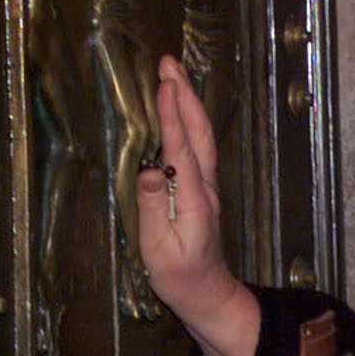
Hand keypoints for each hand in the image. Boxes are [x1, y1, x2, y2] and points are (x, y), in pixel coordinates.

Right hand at [138, 55, 259, 355]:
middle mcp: (205, 187)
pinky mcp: (202, 188)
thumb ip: (153, 208)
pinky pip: (197, 145)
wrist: (207, 293)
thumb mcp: (157, 249)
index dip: (172, 117)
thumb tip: (148, 169)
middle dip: (184, 94)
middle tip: (168, 63)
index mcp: (194, 201)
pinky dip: (187, 119)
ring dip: (188, 101)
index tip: (165, 86)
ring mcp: (207, 186)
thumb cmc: (179, 277)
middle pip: (198, 132)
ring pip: (201, 135)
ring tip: (172, 74)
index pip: (182, 150)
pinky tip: (178, 107)